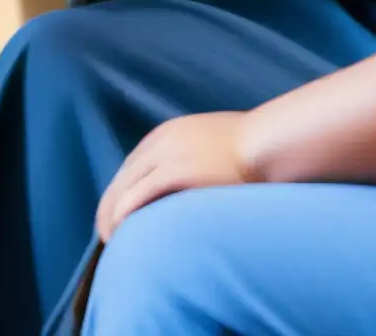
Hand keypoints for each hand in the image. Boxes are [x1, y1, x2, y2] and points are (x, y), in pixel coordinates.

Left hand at [96, 112, 251, 240]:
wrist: (269, 141)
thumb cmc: (252, 149)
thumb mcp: (212, 146)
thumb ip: (194, 159)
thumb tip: (195, 183)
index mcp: (167, 135)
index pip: (131, 167)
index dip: (120, 192)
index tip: (116, 215)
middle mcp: (161, 141)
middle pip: (122, 178)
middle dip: (109, 207)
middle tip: (106, 235)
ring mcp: (167, 154)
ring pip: (124, 187)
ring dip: (111, 216)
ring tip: (111, 241)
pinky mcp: (175, 170)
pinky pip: (138, 195)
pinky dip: (123, 213)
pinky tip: (119, 230)